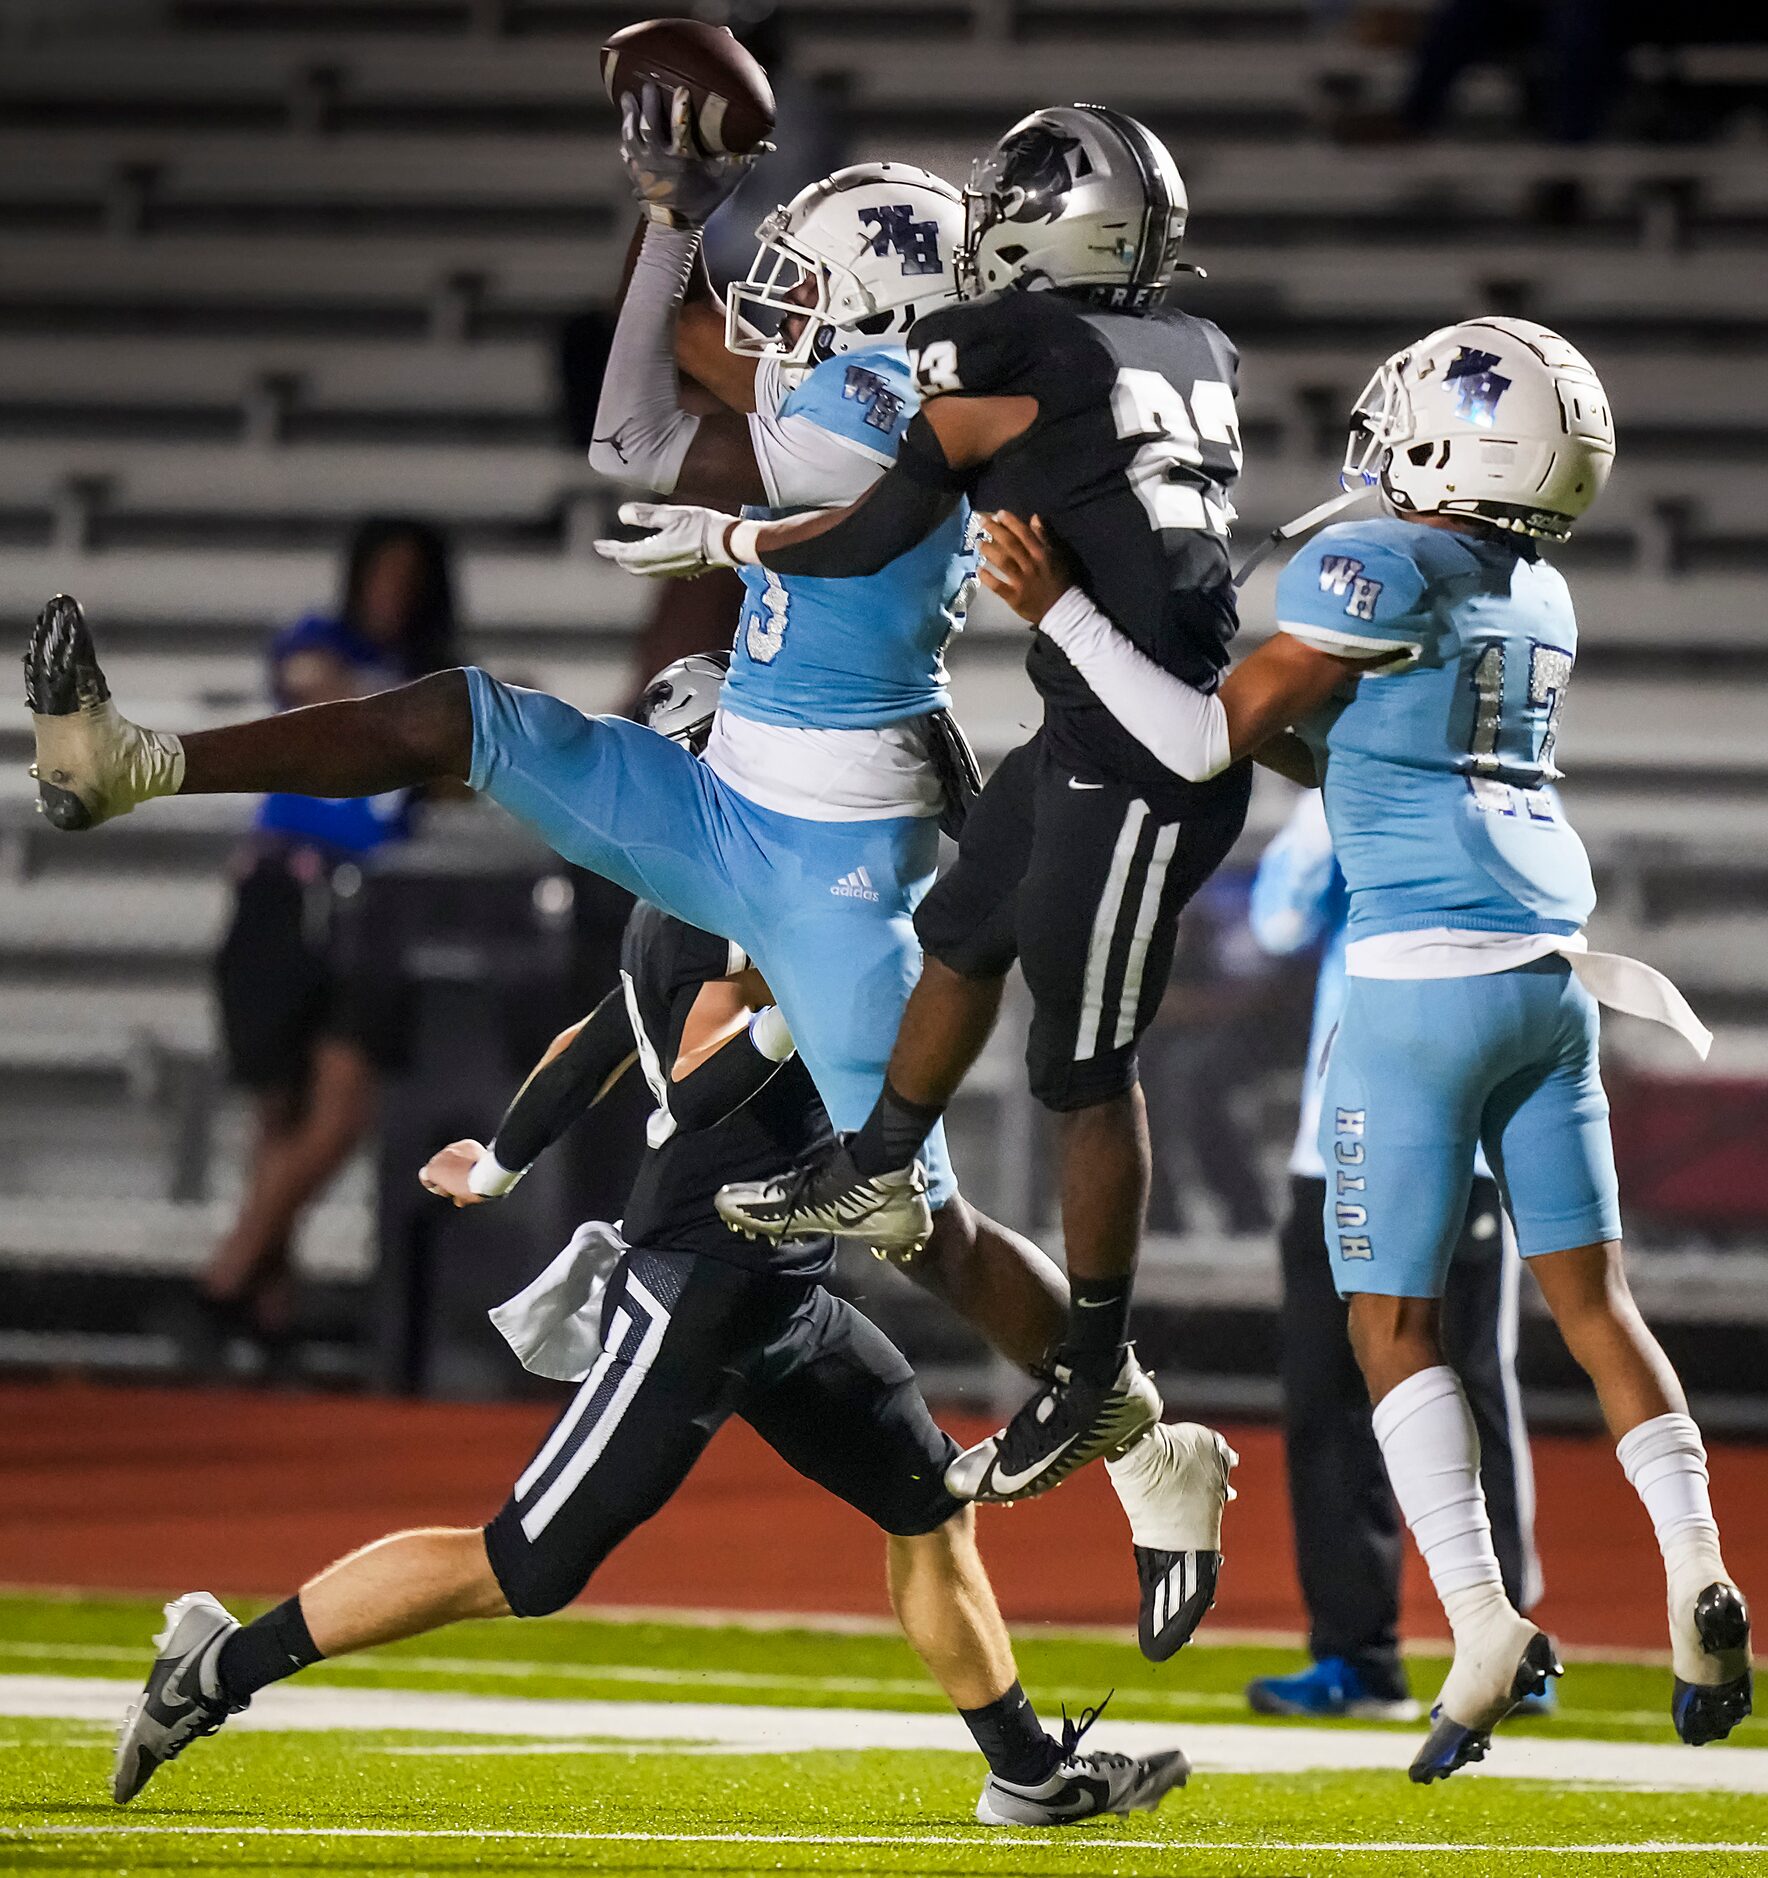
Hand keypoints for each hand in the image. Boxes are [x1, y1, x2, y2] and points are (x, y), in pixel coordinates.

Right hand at [420, 1140, 492, 1206]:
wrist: (488, 1173)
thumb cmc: (472, 1186)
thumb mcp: (461, 1197)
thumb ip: (455, 1196)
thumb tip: (458, 1198)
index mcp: (434, 1170)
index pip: (425, 1176)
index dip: (433, 1183)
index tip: (442, 1188)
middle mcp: (441, 1157)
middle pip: (438, 1165)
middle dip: (446, 1173)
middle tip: (457, 1182)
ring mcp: (454, 1148)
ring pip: (451, 1156)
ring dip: (456, 1163)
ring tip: (467, 1172)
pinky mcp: (467, 1143)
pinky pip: (464, 1149)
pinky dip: (467, 1155)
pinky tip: (474, 1163)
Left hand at [595, 501, 741, 577]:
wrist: (728, 543)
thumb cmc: (702, 525)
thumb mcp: (672, 514)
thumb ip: (646, 516)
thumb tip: (621, 514)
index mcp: (654, 552)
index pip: (623, 553)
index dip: (609, 549)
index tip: (598, 545)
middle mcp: (660, 566)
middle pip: (632, 566)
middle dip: (620, 557)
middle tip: (611, 549)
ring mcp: (673, 571)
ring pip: (644, 571)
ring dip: (633, 564)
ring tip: (628, 555)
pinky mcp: (684, 571)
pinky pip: (658, 572)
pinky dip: (648, 566)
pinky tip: (653, 559)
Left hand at [620, 81, 757, 230]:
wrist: (674, 226)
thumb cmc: (702, 201)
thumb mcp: (724, 184)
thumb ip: (742, 164)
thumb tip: (765, 146)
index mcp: (682, 160)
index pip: (680, 130)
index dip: (680, 110)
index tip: (680, 89)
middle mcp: (659, 161)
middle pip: (650, 126)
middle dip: (648, 104)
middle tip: (648, 85)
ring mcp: (643, 165)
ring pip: (631, 134)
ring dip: (629, 114)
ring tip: (627, 96)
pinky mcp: (633, 170)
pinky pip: (626, 148)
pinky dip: (625, 134)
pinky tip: (625, 119)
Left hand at [978, 511, 1078, 625]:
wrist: (1063, 609)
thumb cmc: (1060, 580)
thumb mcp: (1056, 555)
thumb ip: (1044, 536)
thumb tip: (1034, 517)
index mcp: (1041, 554)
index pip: (1024, 534)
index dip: (1010, 522)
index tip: (998, 513)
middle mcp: (1030, 565)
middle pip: (1010, 545)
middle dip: (995, 531)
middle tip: (982, 522)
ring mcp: (1022, 582)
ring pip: (1003, 562)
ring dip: (989, 551)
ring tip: (979, 543)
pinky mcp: (1015, 598)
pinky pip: (999, 587)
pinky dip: (988, 579)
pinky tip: (979, 570)